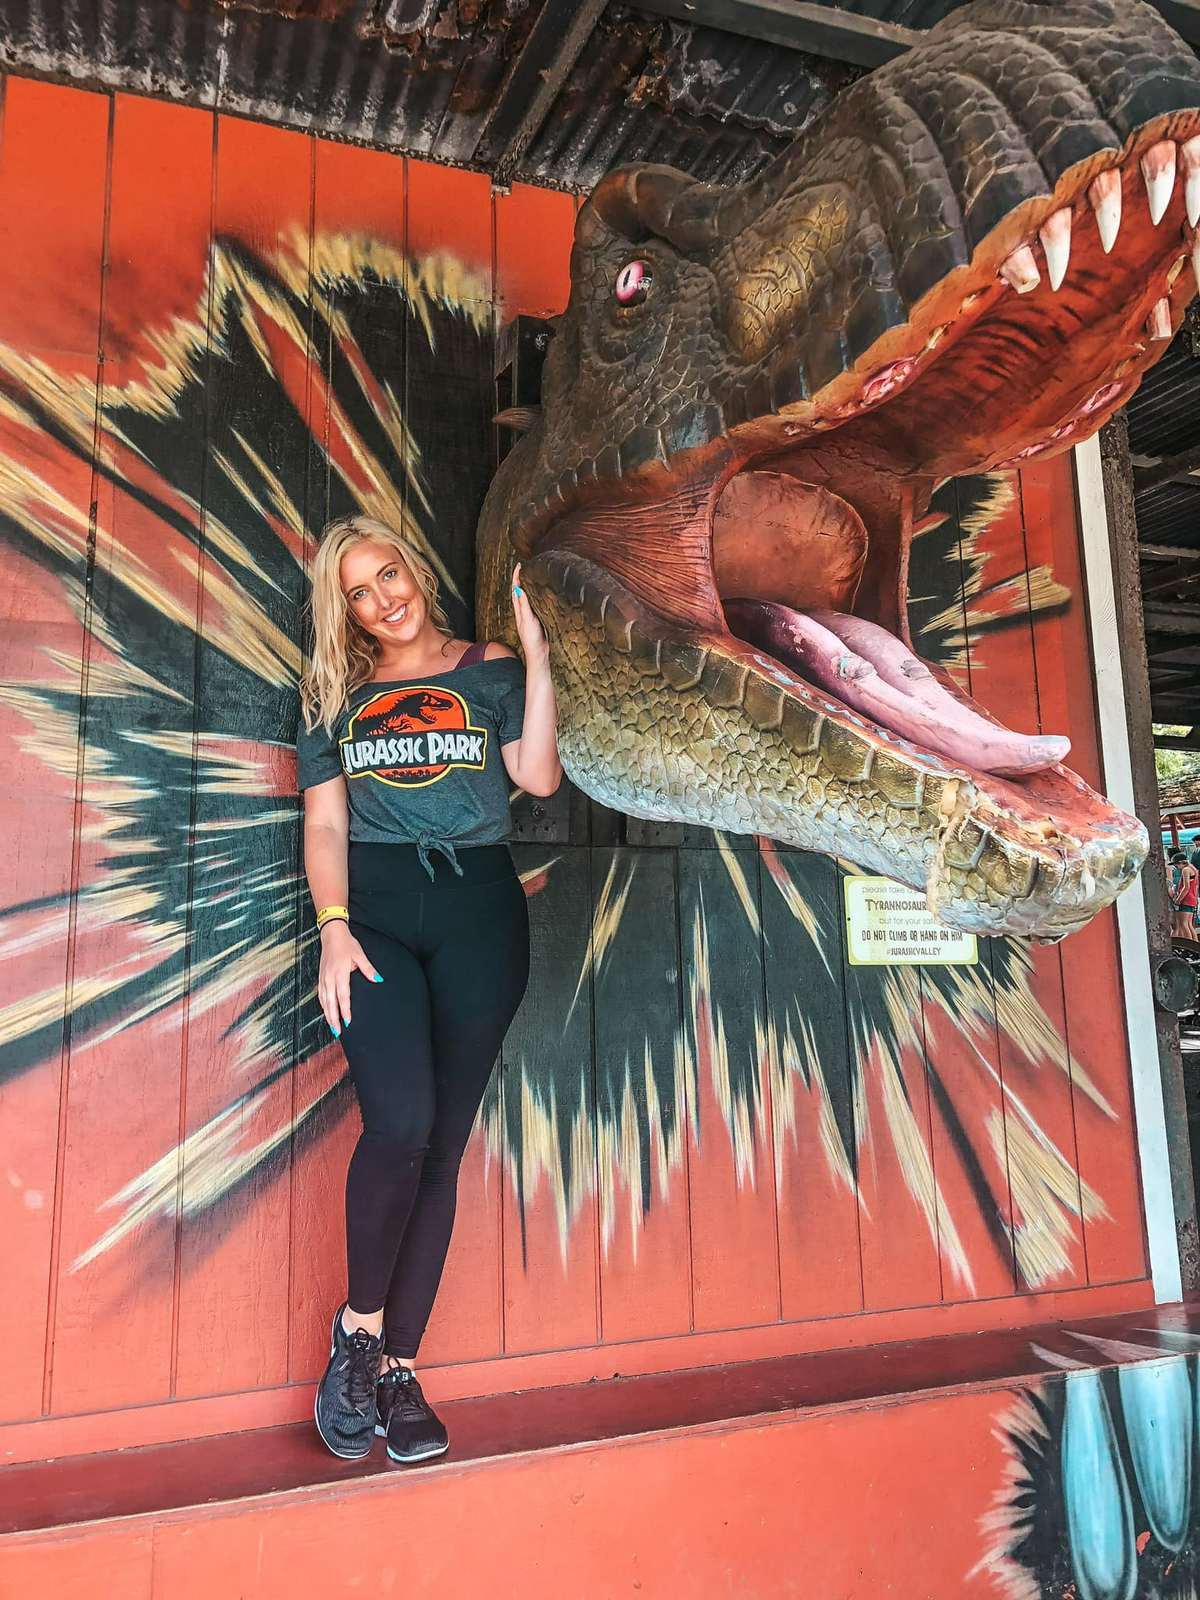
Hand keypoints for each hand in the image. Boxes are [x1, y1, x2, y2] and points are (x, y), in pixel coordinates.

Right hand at [318, 920, 381, 1035]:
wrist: (332, 935)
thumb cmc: (346, 944)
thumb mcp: (360, 955)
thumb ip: (368, 969)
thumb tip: (378, 980)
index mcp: (340, 973)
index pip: (343, 996)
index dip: (345, 1010)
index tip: (348, 1021)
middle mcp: (329, 978)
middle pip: (330, 1003)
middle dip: (334, 1018)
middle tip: (338, 1032)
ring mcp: (323, 978)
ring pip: (324, 1001)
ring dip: (328, 1015)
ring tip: (332, 1027)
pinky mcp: (321, 977)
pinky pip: (320, 995)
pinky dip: (323, 1006)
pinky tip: (327, 1012)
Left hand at [510, 562, 548, 666]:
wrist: (539, 655)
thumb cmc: (532, 640)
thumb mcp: (528, 621)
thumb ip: (524, 605)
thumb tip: (518, 588)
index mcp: (519, 611)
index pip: (515, 590)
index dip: (516, 577)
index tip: (520, 565)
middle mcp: (522, 612)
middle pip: (519, 592)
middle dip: (520, 579)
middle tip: (525, 567)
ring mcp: (529, 616)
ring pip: (526, 598)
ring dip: (526, 586)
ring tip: (531, 576)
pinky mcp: (536, 620)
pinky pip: (533, 604)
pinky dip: (534, 596)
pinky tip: (539, 595)